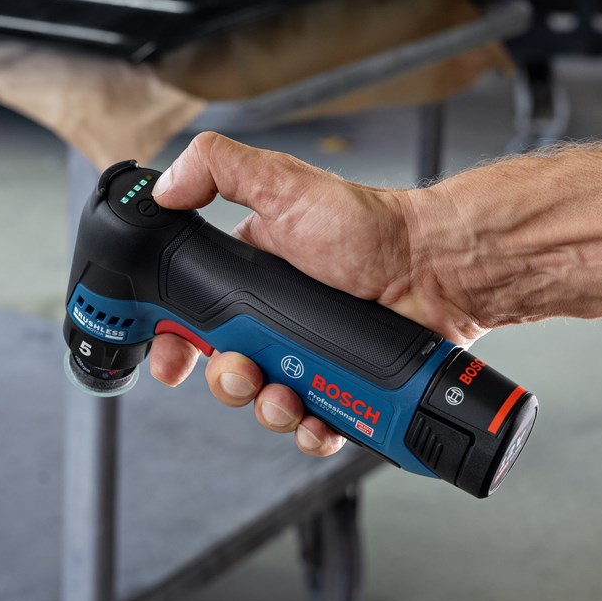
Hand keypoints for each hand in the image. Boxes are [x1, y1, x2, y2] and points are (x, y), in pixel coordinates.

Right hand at [148, 132, 490, 455]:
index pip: (193, 316)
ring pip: (263, 402)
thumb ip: (219, 170)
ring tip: (287, 393)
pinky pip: (311, 424)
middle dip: (225, 381)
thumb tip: (164, 186)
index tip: (169, 358)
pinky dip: (309, 431)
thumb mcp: (284, 184)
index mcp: (250, 276)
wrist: (437, 269)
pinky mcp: (340, 385)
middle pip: (224, 369)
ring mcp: (307, 355)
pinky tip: (316, 417)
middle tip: (243, 370)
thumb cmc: (369, 228)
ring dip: (266, 409)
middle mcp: (274, 319)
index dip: (174, 341)